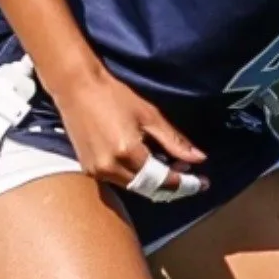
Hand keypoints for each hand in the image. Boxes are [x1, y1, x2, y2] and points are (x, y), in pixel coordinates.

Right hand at [52, 69, 208, 201]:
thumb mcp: (149, 115)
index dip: (185, 183)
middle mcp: (111, 168)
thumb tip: (199, 158)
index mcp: (128, 153)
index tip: (203, 182)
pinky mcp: (88, 169)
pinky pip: (119, 181)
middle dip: (172, 187)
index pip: (163, 180)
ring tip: (172, 166)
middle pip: (149, 190)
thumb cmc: (113, 95)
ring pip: (134, 188)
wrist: (76, 88)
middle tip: (191, 177)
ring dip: (155, 183)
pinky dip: (136, 177)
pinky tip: (148, 164)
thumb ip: (174, 140)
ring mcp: (97, 171)